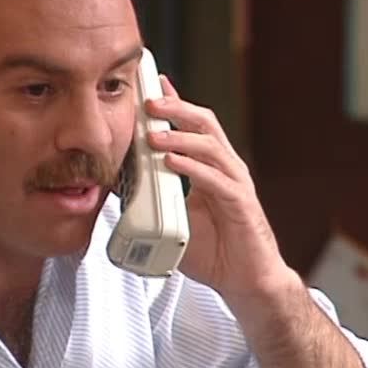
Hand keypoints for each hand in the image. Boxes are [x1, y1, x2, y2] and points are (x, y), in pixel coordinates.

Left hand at [146, 76, 290, 300]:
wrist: (245, 281)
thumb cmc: (214, 251)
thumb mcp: (176, 219)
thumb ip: (155, 200)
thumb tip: (122, 187)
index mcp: (212, 169)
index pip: (194, 127)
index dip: (175, 104)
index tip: (152, 85)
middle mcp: (226, 170)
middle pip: (206, 125)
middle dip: (176, 108)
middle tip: (148, 101)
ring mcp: (236, 185)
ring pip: (211, 146)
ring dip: (180, 136)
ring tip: (153, 133)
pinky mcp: (241, 205)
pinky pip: (216, 180)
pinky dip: (193, 168)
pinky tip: (172, 162)